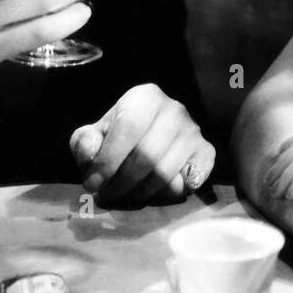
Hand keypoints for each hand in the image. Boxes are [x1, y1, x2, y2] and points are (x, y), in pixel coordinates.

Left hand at [69, 83, 214, 206]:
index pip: (128, 127)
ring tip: (128, 194)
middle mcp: (175, 110)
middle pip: (147, 156)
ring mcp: (194, 131)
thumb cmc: (120, 134)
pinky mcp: (206, 152)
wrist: (151, 131)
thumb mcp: (96, 134)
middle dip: (122, 182)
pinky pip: (192, 180)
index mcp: (146, 97)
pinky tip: (159, 189)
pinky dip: (174, 191)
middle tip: (108, 195)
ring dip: (142, 192)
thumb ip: (85, 142)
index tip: (93, 184)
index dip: (108, 160)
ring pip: (166, 173)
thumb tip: (90, 153)